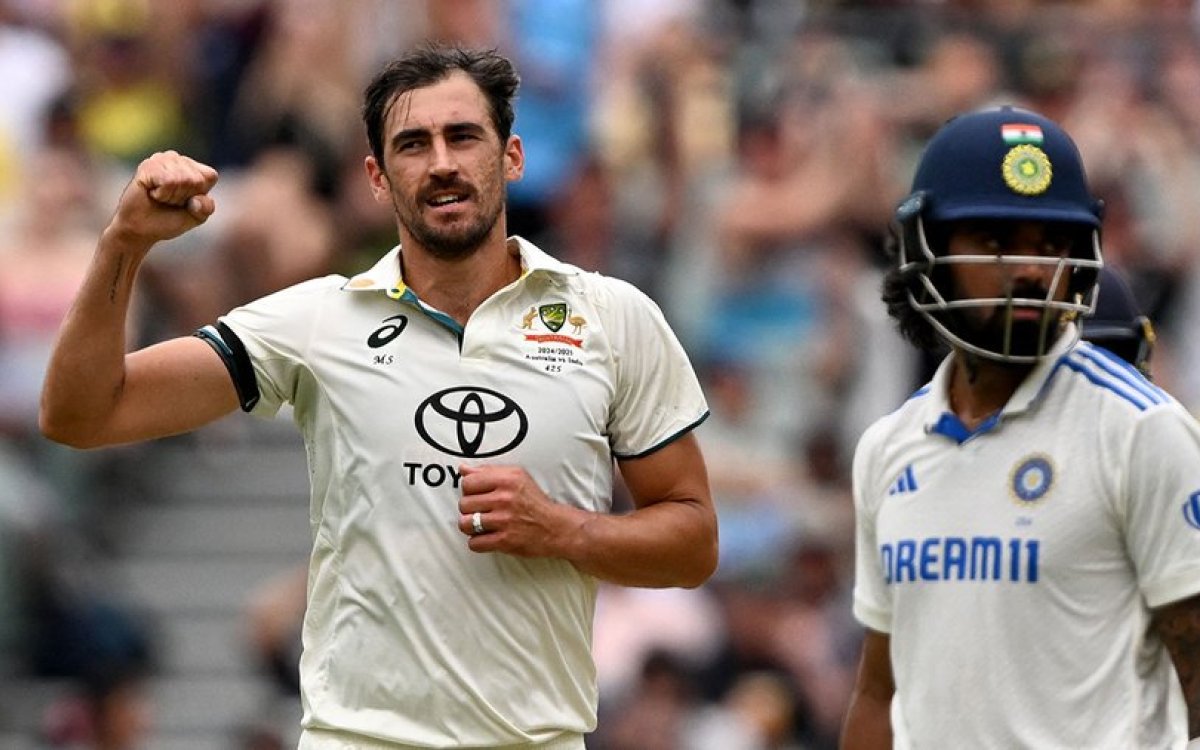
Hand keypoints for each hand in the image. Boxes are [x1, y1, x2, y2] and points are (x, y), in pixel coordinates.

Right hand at [109, 150, 217, 247]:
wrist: (141, 229)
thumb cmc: (168, 220)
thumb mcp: (196, 217)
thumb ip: (206, 207)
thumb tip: (197, 199)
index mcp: (194, 168)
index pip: (210, 176)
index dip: (199, 194)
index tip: (184, 201)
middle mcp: (178, 159)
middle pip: (196, 179)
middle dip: (183, 197)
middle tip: (169, 201)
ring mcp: (162, 159)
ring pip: (182, 179)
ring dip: (171, 196)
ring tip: (160, 197)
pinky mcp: (148, 165)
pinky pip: (167, 180)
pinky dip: (162, 194)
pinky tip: (152, 193)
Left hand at [457, 465, 575, 556]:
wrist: (556, 527)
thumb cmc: (534, 502)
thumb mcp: (516, 477)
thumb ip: (488, 471)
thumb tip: (463, 469)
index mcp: (507, 479)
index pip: (468, 482)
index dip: (469, 490)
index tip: (477, 494)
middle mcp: (504, 498)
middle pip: (464, 504)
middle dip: (470, 509)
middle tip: (481, 510)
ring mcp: (504, 520)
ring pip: (465, 524)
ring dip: (470, 526)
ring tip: (481, 524)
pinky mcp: (505, 541)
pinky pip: (474, 543)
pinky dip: (478, 542)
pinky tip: (487, 536)